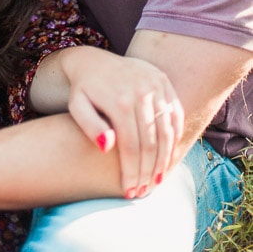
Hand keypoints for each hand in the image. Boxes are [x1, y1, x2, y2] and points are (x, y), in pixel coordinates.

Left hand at [31, 46, 182, 197]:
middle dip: (148, 172)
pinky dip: (175, 136)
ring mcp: (155, 83)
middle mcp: (141, 90)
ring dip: (165, 159)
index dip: (132, 172)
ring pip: (167, 130)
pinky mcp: (163, 79)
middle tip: (143, 191)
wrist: (92, 60)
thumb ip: (89, 126)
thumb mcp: (76, 106)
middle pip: (152, 142)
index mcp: (119, 99)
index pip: (131, 146)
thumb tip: (106, 146)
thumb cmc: (83, 89)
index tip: (130, 191)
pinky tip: (168, 155)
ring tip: (157, 180)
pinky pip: (175, 113)